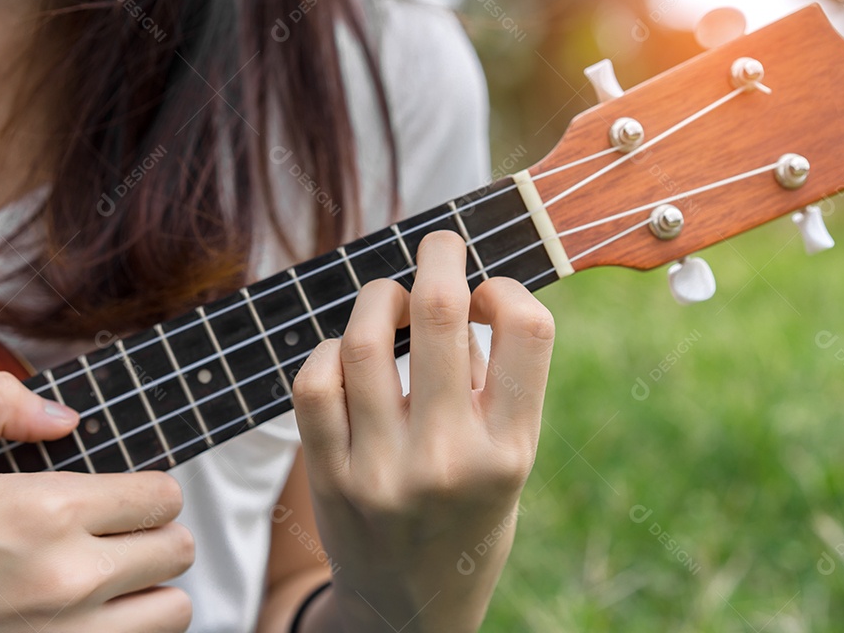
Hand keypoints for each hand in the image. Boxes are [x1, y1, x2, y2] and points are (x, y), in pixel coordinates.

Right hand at [0, 372, 193, 632]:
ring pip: (173, 609)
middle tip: (119, 538)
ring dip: (150, 592)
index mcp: (45, 512)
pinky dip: (127, 632)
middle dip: (154, 536)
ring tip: (114, 583)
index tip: (124, 498)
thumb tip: (62, 416)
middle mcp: (69, 578)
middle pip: (178, 549)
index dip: (149, 491)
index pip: (162, 495)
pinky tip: (91, 618)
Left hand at [291, 231, 554, 632]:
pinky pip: (316, 380)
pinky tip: (349, 355)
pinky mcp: (329, 476)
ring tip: (392, 301)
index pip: (527, 329)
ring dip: (380, 297)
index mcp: (509, 452)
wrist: (410, 605)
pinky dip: (332, 349)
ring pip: (365, 336)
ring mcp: (380, 469)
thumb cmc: (469, 513)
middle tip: (441, 245)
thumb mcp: (507, 459)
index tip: (491, 291)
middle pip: (439, 312)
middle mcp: (448, 460)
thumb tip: (460, 287)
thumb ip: (489, 381)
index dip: (507, 288)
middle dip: (439, 255)